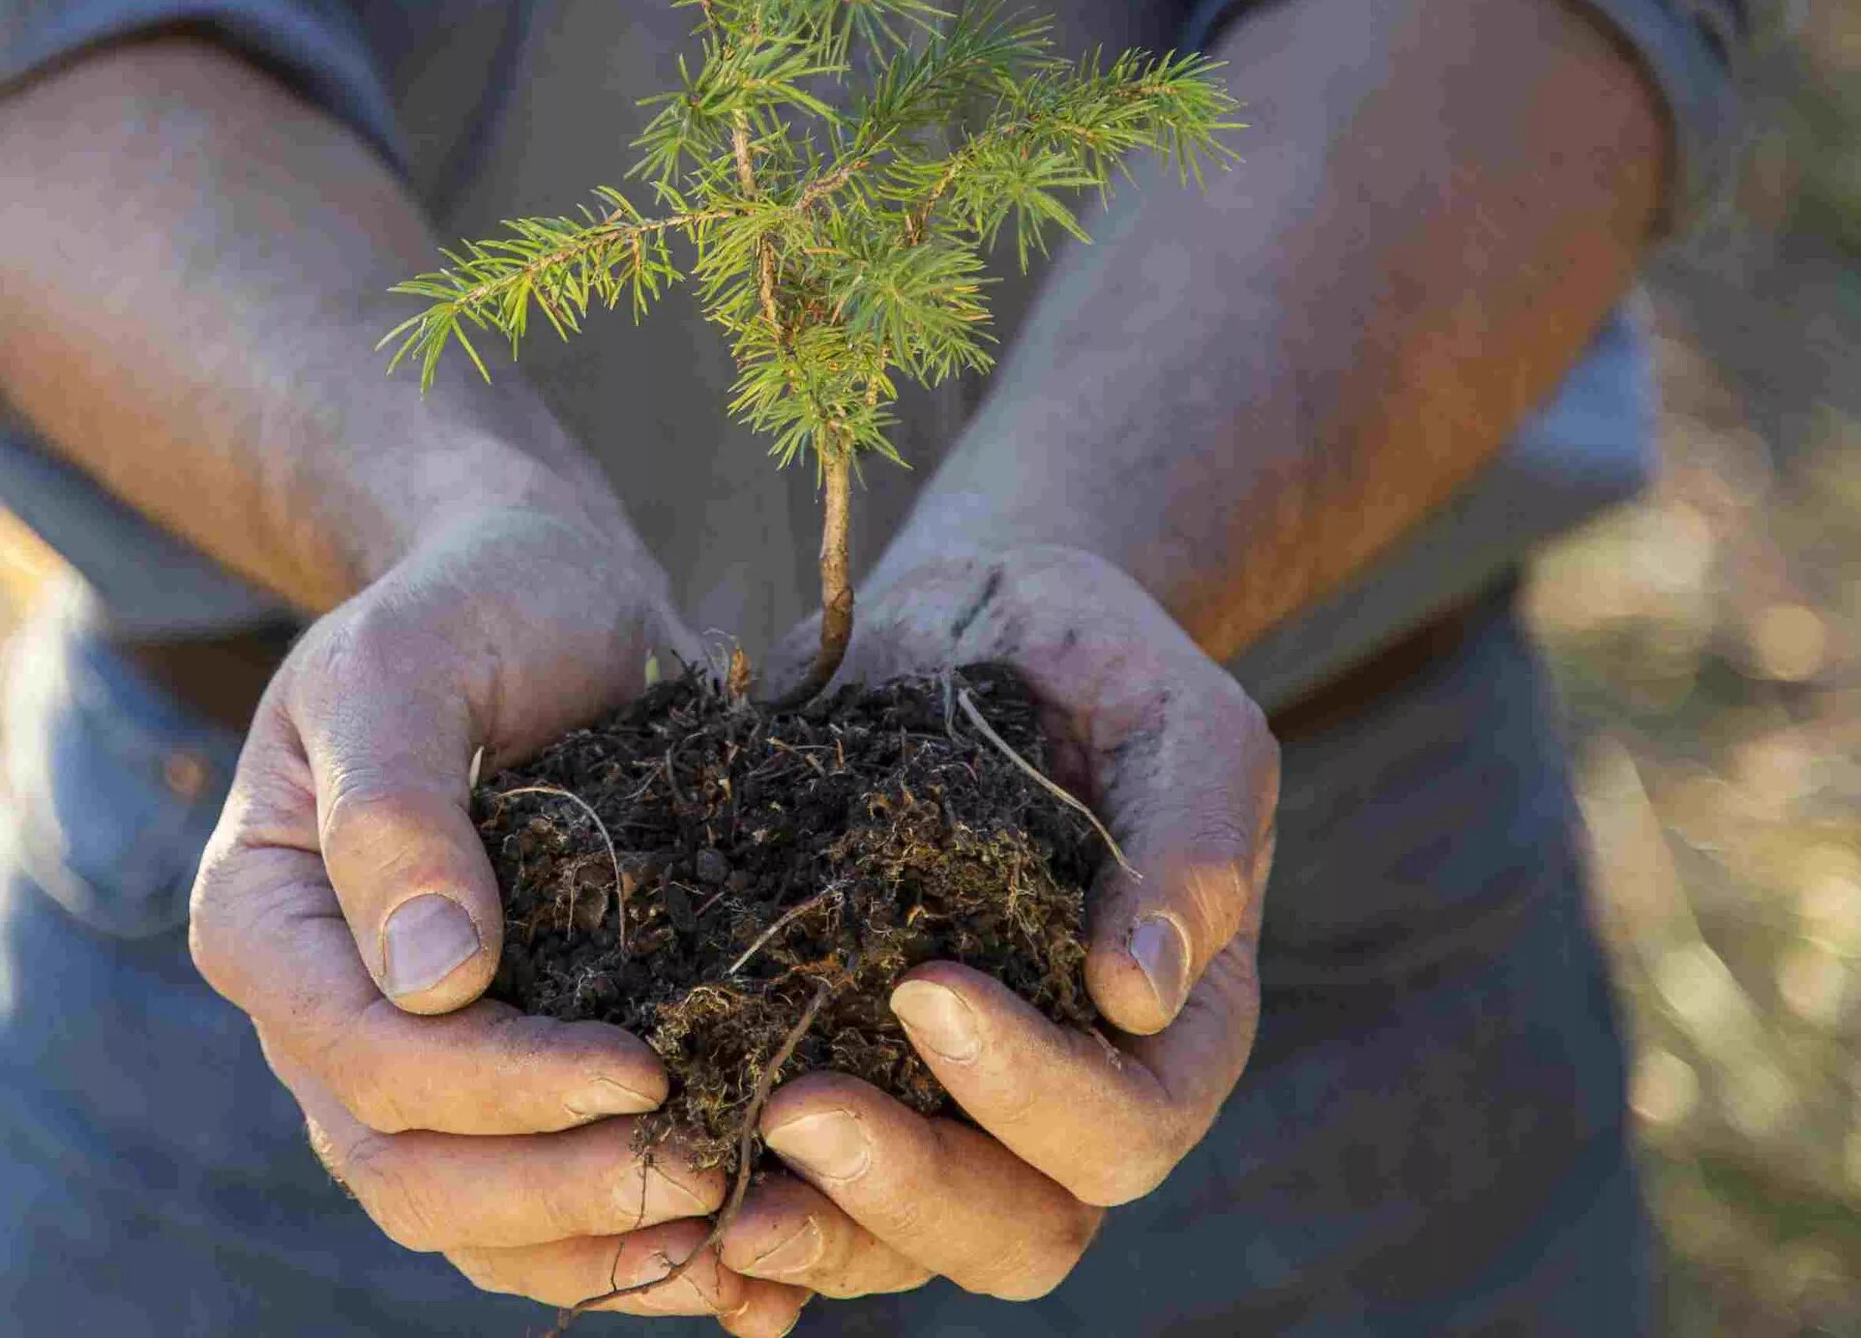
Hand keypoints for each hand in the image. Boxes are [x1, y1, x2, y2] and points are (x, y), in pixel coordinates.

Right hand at [188, 507, 813, 1333]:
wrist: (531, 591)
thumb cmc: (467, 603)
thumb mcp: (411, 662)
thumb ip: (397, 804)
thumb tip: (433, 981)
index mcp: (265, 918)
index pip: (365, 1058)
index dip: (497, 1088)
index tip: (639, 1070)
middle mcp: (318, 1014)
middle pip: (409, 1174)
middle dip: (556, 1194)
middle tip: (703, 1177)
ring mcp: (403, 1063)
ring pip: (473, 1225)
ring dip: (600, 1253)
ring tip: (741, 1247)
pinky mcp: (496, 1080)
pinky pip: (539, 1211)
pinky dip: (629, 1252)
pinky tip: (747, 1268)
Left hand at [721, 544, 1278, 1301]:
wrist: (971, 618)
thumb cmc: (1091, 655)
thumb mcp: (1173, 710)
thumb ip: (1191, 836)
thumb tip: (1142, 992)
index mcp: (1168, 1033)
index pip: (1123, 1128)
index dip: (1031, 1091)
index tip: (924, 988)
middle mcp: (1061, 1098)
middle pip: (1016, 1230)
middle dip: (905, 1188)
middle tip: (790, 1106)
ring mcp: (945, 1103)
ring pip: (900, 1241)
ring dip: (811, 1227)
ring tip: (707, 1165)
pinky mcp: (840, 1069)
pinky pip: (804, 1190)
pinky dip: (744, 1214)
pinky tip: (670, 1178)